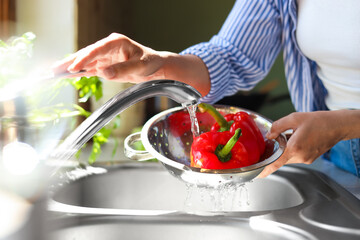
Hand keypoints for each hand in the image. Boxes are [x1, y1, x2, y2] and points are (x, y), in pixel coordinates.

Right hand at [52, 33, 210, 95]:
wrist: (155, 66)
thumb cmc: (149, 62)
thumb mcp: (140, 67)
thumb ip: (122, 69)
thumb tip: (103, 73)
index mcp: (116, 42)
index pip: (96, 49)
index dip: (84, 58)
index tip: (74, 68)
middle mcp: (108, 47)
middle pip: (86, 53)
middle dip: (70, 61)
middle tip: (54, 70)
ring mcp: (104, 55)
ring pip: (84, 61)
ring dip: (70, 67)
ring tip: (53, 72)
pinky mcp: (104, 64)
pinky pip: (89, 68)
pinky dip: (78, 72)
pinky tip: (66, 75)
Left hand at [257, 110, 359, 177]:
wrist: (337, 126)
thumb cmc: (318, 121)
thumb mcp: (294, 118)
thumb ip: (278, 126)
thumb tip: (269, 135)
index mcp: (295, 147)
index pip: (276, 163)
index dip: (265, 170)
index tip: (258, 175)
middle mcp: (300, 156)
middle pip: (280, 158)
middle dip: (276, 151)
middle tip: (276, 140)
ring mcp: (306, 159)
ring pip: (288, 158)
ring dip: (285, 150)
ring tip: (292, 136)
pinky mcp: (310, 159)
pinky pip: (296, 157)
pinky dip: (293, 150)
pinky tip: (299, 139)